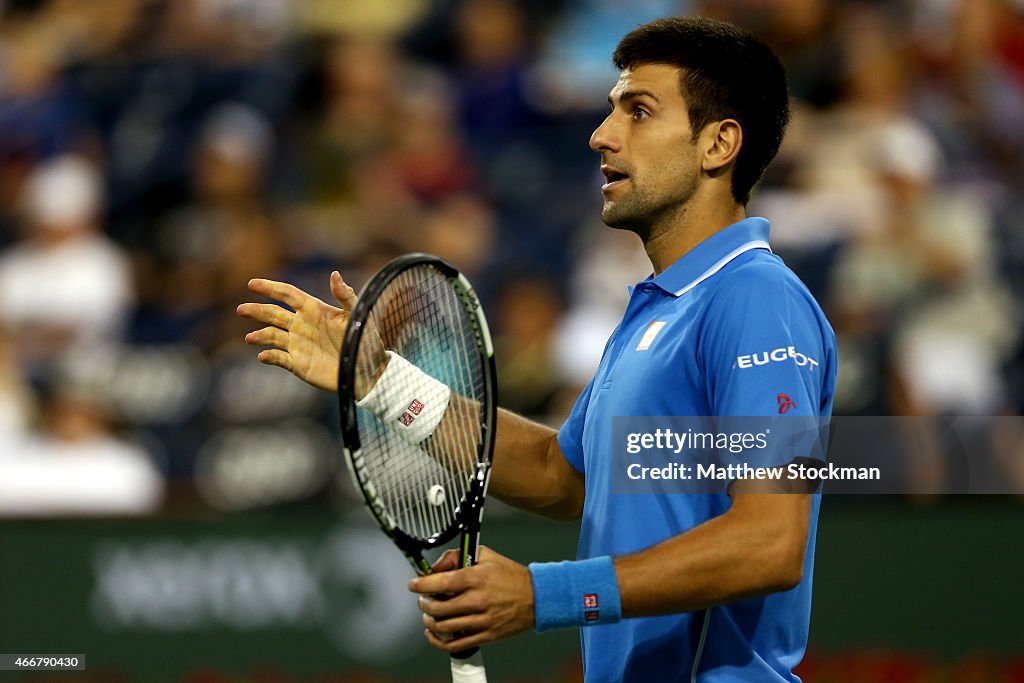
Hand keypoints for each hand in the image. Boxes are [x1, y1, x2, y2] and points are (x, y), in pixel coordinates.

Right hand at [238, 272, 359, 392]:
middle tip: (241, 309)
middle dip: (256, 310)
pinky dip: (269, 356)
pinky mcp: (298, 364)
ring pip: (271, 335)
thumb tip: (334, 274)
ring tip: (250, 338)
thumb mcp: (357, 316)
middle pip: (273, 313)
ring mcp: (298, 345)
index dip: (270, 287)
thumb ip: (345, 296)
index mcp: (314, 310)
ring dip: (259, 335)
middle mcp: (302, 325)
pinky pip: (278, 358)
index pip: (287, 294)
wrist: (367, 371)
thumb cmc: (365, 341)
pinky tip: (264, 355)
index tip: (252, 284)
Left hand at [408, 546, 534, 651]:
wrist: (537, 597)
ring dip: (429, 620)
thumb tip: (435, 567)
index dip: (421, 584)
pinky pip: (455, 644)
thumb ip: (457, 556)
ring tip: (429, 614)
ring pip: (443, 626)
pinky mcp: (485, 635)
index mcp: (476, 578)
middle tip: (423, 599)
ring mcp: (481, 620)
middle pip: (438, 607)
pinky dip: (438, 641)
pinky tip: (434, 633)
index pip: (440, 582)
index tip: (413, 585)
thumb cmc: (511, 576)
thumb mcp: (486, 555)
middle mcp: (477, 600)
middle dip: (424, 603)